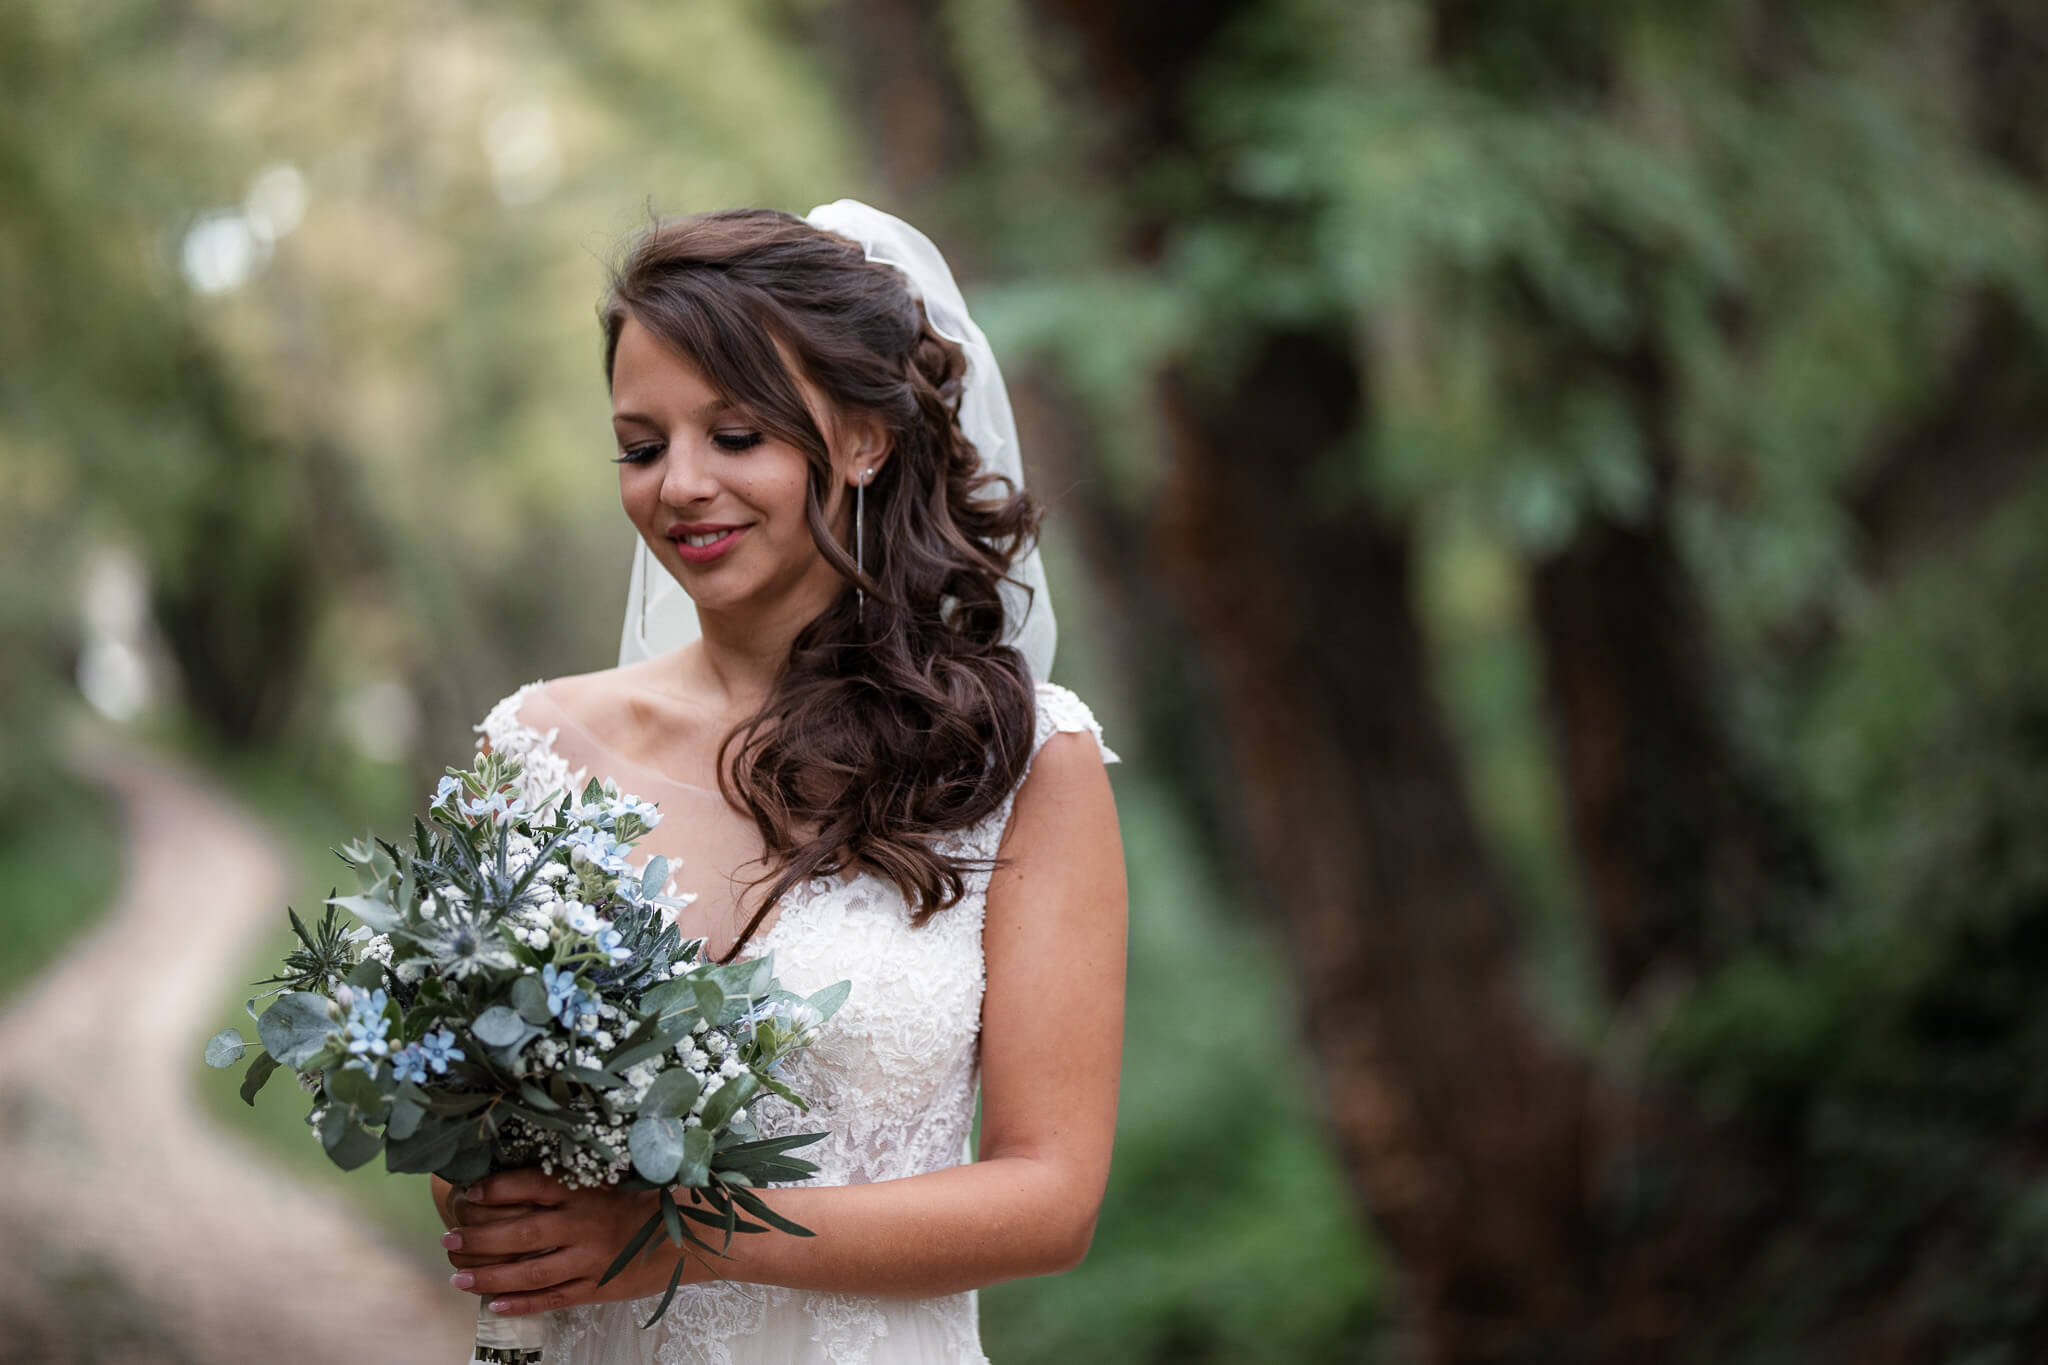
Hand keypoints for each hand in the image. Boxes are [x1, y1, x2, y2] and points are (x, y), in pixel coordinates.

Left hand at [442, 1168, 715, 1316]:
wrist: (699, 1233)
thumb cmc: (656, 1197)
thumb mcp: (616, 1176)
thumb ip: (577, 1178)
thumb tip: (528, 1177)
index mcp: (587, 1188)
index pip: (528, 1185)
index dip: (493, 1190)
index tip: (467, 1194)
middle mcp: (584, 1222)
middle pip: (519, 1231)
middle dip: (478, 1237)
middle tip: (448, 1240)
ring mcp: (590, 1258)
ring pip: (529, 1270)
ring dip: (489, 1275)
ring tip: (458, 1277)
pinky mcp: (599, 1286)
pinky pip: (554, 1298)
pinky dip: (522, 1303)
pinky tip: (495, 1305)